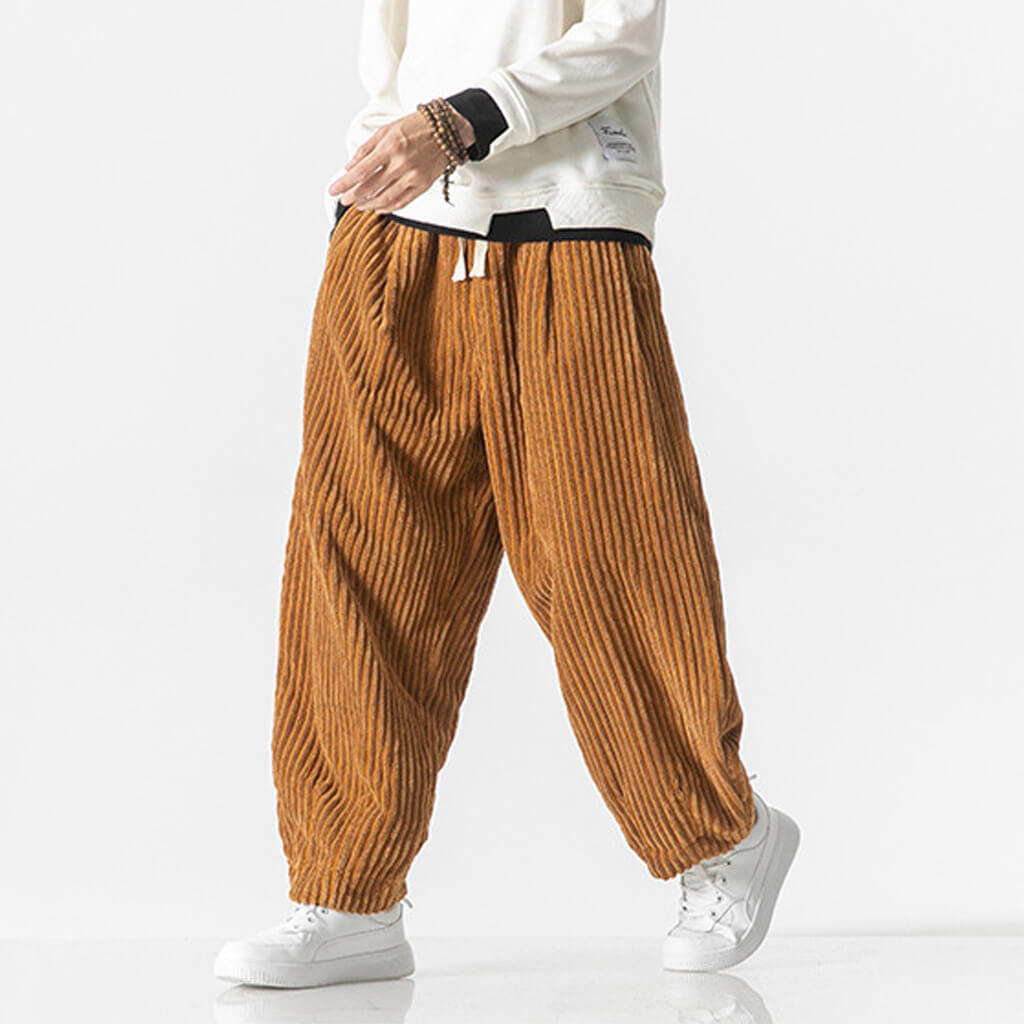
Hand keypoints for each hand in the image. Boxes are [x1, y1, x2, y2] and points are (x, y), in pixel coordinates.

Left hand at [328, 107, 474, 214]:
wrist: (447, 130)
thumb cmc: (416, 126)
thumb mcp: (387, 130)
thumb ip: (366, 149)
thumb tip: (349, 166)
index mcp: (390, 147)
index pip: (361, 171)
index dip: (345, 183)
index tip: (334, 189)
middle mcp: (401, 163)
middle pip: (370, 187)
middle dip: (353, 196)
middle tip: (343, 200)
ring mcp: (413, 177)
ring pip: (385, 198)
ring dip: (369, 204)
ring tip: (359, 205)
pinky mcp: (423, 185)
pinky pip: (402, 202)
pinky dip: (388, 207)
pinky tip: (378, 208)